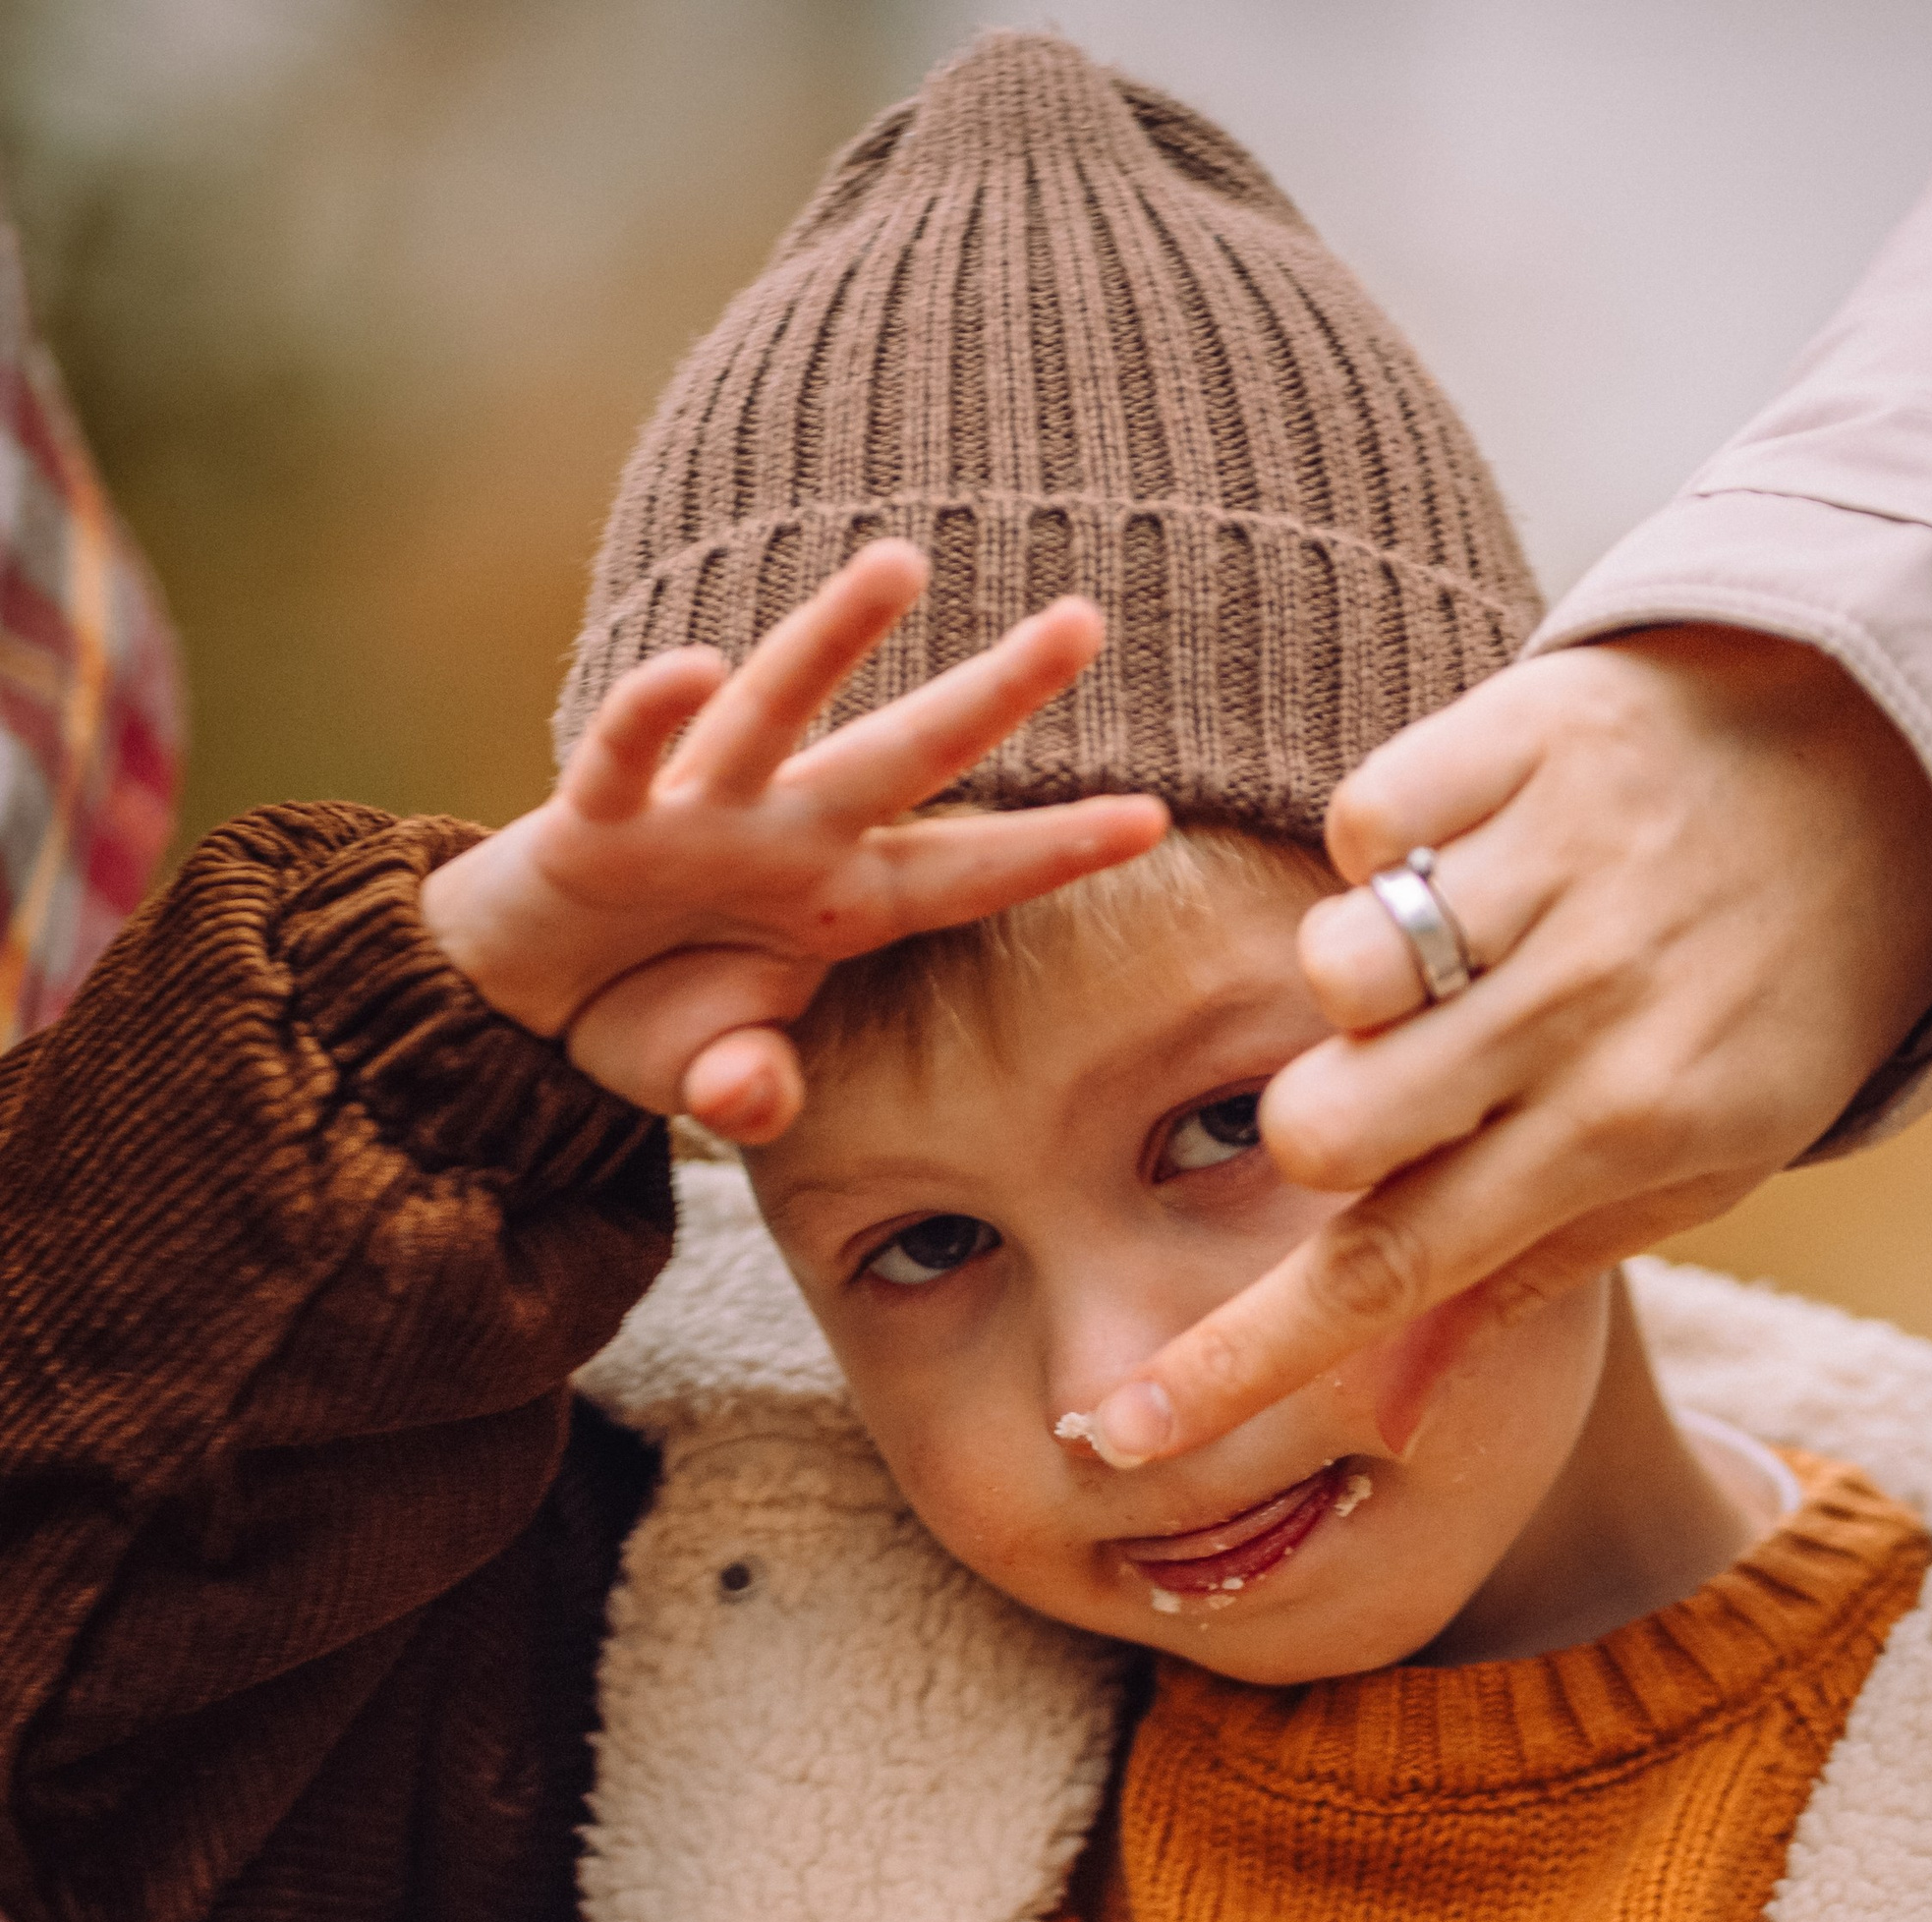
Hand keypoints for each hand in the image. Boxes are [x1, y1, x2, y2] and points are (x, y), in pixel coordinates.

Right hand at [419, 542, 1168, 1141]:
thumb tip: (753, 1094)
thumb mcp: (715, 1076)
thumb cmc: (651, 1014)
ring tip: (902, 565)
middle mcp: (786, 837)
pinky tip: (698, 667)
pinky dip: (655, 714)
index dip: (1053, 849)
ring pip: (777, 710)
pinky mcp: (596, 819)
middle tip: (1085, 621)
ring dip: (833, 638)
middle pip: (908, 753)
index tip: (1153, 816)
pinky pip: (628, 757)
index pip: (968, 872)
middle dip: (994, 692)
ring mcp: (695, 816)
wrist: (524, 997)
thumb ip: (749, 1090)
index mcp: (840, 900)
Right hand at [1066, 627, 1931, 1468]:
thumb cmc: (1762, 1006)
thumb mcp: (1686, 1167)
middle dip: (1322, 1129)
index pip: (1392, 1272)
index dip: (1243, 1359)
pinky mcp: (1531, 728)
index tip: (1123, 1427)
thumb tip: (1384, 1413)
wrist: (1887, 770)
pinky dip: (1390, 846)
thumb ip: (1521, 1275)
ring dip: (1362, 984)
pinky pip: (1363, 818)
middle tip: (1411, 1090)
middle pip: (1319, 1125)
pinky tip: (1474, 855)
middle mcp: (1596, 1005)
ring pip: (1331, 972)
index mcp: (1633, 1133)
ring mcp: (1564, 861)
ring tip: (1457, 959)